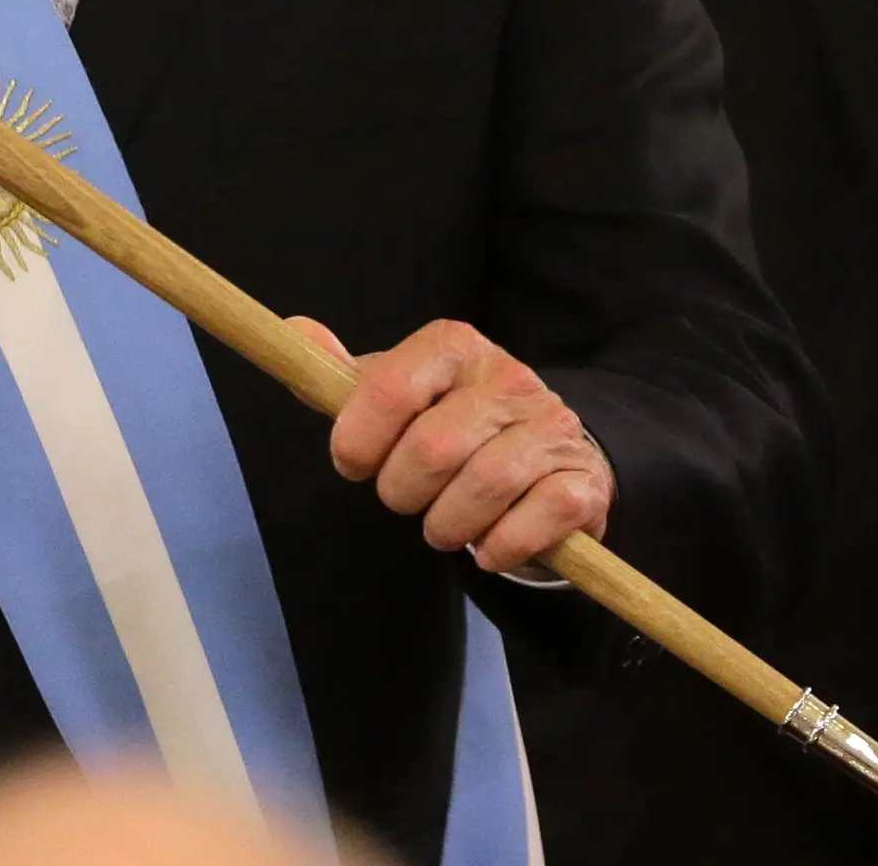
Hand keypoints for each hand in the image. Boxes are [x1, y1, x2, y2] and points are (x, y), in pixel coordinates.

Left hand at [290, 316, 611, 576]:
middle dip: (401, 492)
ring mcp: (552, 427)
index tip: (353, 464)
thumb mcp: (398, 395)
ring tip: (444, 525)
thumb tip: (295, 331)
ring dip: (448, 526)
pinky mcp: (582, 482)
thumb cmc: (454, 425)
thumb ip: (345, 376)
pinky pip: (532, 523)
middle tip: (405, 499)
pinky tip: (488, 545)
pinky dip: (498, 548)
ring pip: (483, 487)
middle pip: (431, 448)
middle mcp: (509, 377)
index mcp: (454, 346)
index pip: (388, 389)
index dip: (357, 441)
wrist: (549, 455)